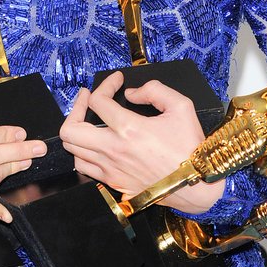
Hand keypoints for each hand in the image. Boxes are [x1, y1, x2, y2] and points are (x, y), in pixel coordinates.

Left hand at [60, 72, 224, 214]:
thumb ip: (155, 90)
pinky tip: (95, 143)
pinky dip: (83, 152)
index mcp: (129, 129)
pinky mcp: (113, 183)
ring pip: (72, 150)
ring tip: (87, 120)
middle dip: (75, 108)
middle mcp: (114, 151)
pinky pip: (84, 167)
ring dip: (77, 131)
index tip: (116, 81)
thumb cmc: (190, 147)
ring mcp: (111, 170)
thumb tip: (131, 93)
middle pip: (70, 130)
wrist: (196, 186)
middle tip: (87, 99)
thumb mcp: (181, 107)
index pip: (98, 101)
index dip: (104, 84)